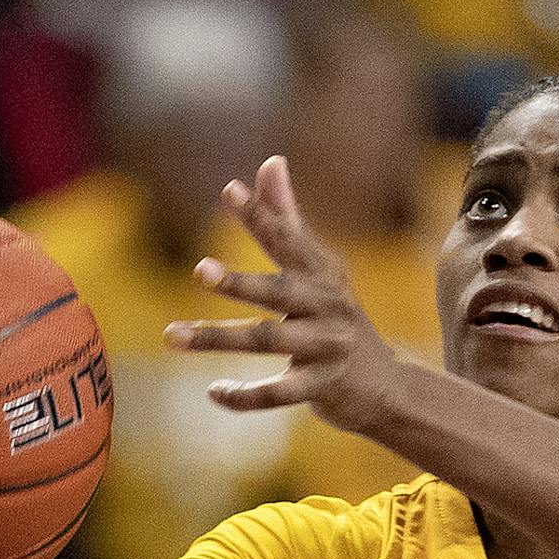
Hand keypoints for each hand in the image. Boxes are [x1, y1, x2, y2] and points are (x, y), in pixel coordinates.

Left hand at [164, 155, 396, 429]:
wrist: (387, 386)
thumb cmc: (338, 320)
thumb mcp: (320, 270)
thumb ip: (288, 219)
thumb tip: (271, 161)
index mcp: (322, 274)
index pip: (288, 239)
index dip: (261, 215)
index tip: (229, 190)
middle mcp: (328, 307)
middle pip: (279, 292)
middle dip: (241, 282)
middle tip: (200, 269)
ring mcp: (327, 348)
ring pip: (268, 341)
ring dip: (218, 338)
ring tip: (172, 335)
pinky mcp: (323, 387)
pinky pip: (280, 393)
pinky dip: (246, 396)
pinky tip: (214, 392)